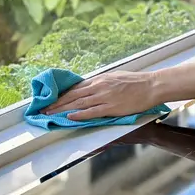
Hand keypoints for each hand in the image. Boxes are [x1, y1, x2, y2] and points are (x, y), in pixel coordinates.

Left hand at [42, 70, 159, 120]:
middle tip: (44, 110)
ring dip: (62, 109)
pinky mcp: (111, 107)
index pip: (76, 87)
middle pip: (73, 95)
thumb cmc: (136, 82)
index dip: (62, 95)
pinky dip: (79, 114)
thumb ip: (103, 83)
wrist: (151, 86)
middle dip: (57, 103)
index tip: (51, 100)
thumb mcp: (116, 78)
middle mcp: (99, 86)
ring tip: (50, 115)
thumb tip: (91, 88)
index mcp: (100, 79)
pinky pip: (91, 111)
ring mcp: (105, 96)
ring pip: (78, 103)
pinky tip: (69, 117)